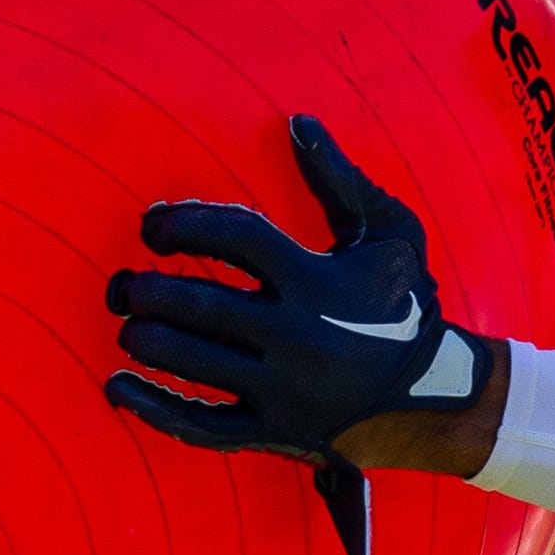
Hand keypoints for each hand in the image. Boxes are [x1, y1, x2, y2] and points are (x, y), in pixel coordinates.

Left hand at [105, 116, 506, 554]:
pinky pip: (201, 426)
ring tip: (129, 324)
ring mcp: (283, 389)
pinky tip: (118, 387)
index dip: (182, 224)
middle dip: (147, 290)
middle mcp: (297, 335)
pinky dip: (153, 408)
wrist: (437, 398)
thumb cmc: (404, 306)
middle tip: (125, 285)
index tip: (153, 228)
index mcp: (318, 279)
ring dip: (145, 338)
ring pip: (191, 362)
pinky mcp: (274, 432)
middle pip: (200, 304)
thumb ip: (340, 179)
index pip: (234, 236)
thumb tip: (297, 122)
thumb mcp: (389, 233)